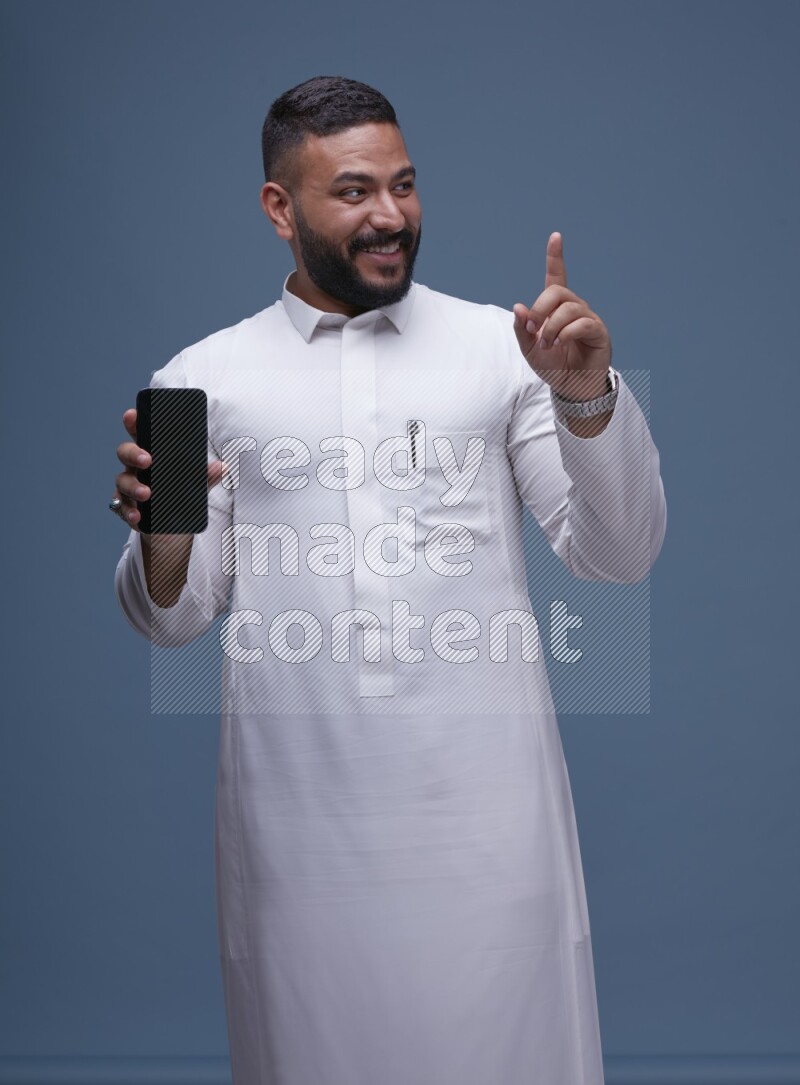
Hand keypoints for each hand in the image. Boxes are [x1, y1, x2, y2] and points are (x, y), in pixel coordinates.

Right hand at [113, 408, 223, 531]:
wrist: (170, 527)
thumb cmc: (178, 496)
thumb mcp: (194, 485)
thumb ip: (206, 476)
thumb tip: (223, 467)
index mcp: (151, 455)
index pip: (140, 434)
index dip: (133, 423)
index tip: (132, 415)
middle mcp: (135, 468)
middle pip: (125, 453)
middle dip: (133, 453)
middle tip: (147, 460)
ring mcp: (128, 487)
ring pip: (122, 481)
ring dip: (133, 486)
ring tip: (146, 493)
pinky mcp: (127, 508)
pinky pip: (122, 507)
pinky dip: (129, 511)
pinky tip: (137, 515)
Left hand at [512, 232, 611, 400]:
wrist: (571, 388)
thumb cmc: (552, 366)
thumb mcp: (529, 350)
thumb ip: (521, 329)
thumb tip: (518, 306)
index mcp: (556, 308)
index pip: (557, 277)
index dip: (556, 257)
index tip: (556, 236)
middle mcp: (574, 308)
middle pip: (557, 292)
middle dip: (539, 309)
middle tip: (531, 329)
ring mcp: (588, 319)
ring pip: (568, 308)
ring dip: (551, 327)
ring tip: (546, 344)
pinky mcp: (598, 332)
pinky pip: (583, 323)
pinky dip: (566, 333)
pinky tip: (560, 344)